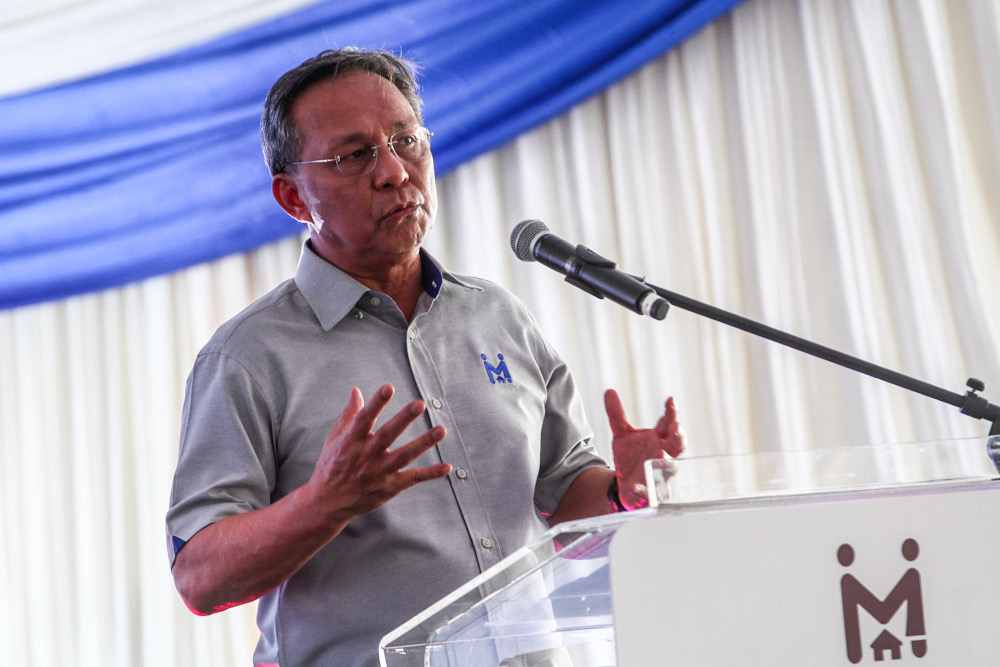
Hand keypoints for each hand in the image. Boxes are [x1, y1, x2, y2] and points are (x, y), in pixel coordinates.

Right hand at [306, 384, 450, 519]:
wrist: (328, 503)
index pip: (364, 418)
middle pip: (387, 435)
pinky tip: (447, 467)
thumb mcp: (334, 438)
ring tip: (441, 430)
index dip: (376, 402)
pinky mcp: (389, 487)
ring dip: (423, 443)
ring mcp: (378, 473)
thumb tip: (356, 390)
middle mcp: (365, 456)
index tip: (389, 387)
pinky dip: (430, 473)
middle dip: (403, 419)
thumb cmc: (331, 466)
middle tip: (419, 404)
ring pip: (404, 456)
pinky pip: (413, 479)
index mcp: (351, 441)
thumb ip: (349, 414)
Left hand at [605, 389, 684, 509]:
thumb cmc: (630, 457)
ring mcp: (660, 474)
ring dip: (666, 462)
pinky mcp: (651, 493)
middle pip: (677, 445)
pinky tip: (635, 487)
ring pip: (669, 468)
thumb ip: (617, 415)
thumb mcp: (621, 435)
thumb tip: (608, 391)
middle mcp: (663, 454)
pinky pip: (651, 493)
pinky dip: (644, 490)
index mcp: (658, 438)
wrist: (623, 484)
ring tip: (662, 454)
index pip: (669, 423)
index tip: (670, 400)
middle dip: (678, 436)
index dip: (671, 412)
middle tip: (675, 427)